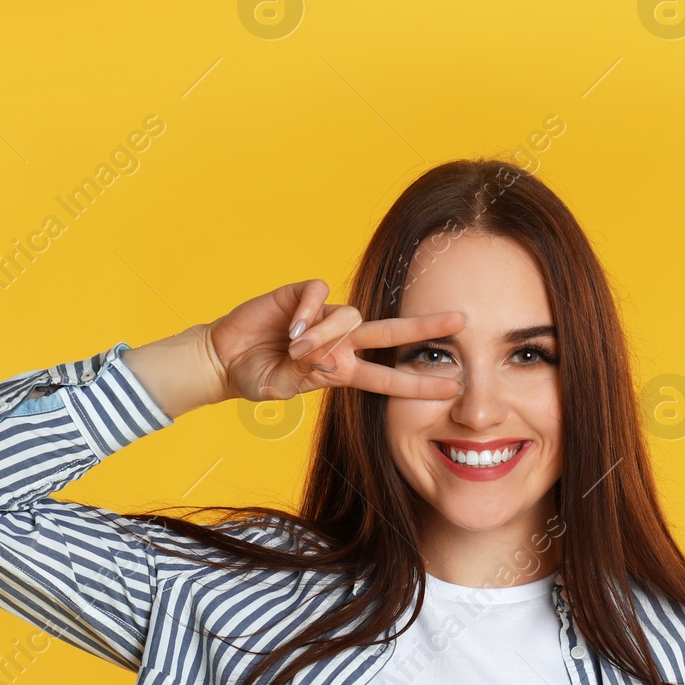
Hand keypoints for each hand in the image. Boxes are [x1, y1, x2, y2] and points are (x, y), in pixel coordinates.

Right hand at [213, 278, 466, 401]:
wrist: (224, 358)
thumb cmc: (255, 378)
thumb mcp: (281, 389)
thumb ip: (307, 377)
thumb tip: (330, 361)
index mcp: (343, 370)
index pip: (388, 377)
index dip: (419, 384)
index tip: (452, 389)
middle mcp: (341, 341)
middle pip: (391, 333)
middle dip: (426, 328)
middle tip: (461, 321)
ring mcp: (324, 316)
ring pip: (348, 317)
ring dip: (325, 335)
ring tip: (294, 350)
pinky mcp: (302, 295)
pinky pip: (318, 295)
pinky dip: (308, 312)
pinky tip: (290, 328)